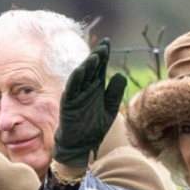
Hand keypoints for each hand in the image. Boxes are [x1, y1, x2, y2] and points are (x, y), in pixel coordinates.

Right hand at [52, 38, 127, 167]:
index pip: (99, 68)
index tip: (108, 43)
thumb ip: (115, 93)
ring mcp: (76, 95)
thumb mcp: (109, 109)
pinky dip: (76, 79)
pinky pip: (71, 89)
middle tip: (104, 46)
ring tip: (96, 56)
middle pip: (91, 68)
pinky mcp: (68, 103)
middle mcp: (85, 88)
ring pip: (81, 76)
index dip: (103, 55)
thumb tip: (121, 74)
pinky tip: (81, 69)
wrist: (81, 146)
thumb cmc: (93, 128)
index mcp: (95, 88)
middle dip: (97, 57)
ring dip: (87, 65)